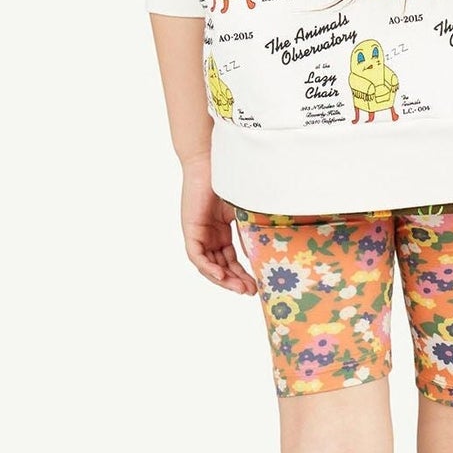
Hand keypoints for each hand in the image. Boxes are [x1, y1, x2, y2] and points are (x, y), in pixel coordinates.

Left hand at [179, 154, 256, 293]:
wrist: (213, 161)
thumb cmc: (230, 181)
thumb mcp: (244, 212)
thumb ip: (250, 232)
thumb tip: (262, 254)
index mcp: (221, 232)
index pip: (231, 260)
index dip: (243, 274)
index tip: (257, 284)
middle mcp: (209, 236)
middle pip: (221, 266)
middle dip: (235, 281)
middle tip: (251, 292)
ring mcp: (199, 234)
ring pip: (208, 265)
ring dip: (224, 279)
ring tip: (240, 288)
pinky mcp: (190, 229)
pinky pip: (197, 256)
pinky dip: (208, 267)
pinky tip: (221, 275)